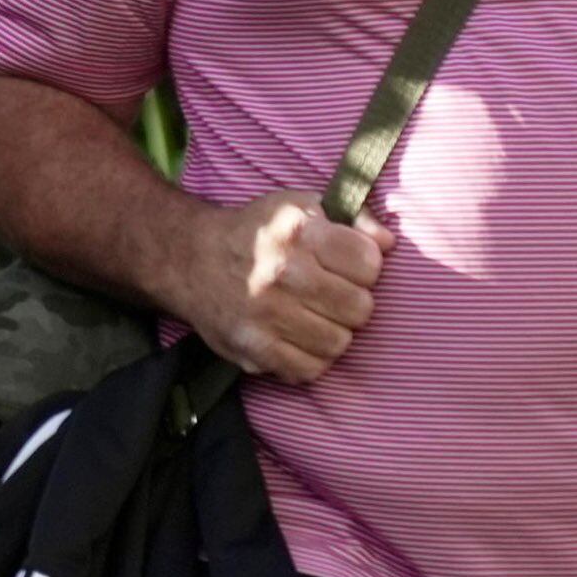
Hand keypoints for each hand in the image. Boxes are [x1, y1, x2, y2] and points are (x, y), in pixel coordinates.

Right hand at [176, 189, 386, 382]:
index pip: (370, 264)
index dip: (364, 267)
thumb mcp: (301, 207)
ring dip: (332, 333)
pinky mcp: (251, 346)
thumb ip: (353, 218)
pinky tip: (298, 340)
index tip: (345, 267)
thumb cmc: (256, 233)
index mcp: (298, 232)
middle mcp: (281, 272)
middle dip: (351, 303)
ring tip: (313, 319)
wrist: (188, 259)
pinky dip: (310, 359)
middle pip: (360, 308)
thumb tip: (388, 242)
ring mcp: (265, 313)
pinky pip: (309, 369)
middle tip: (330, 297)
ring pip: (339, 343)